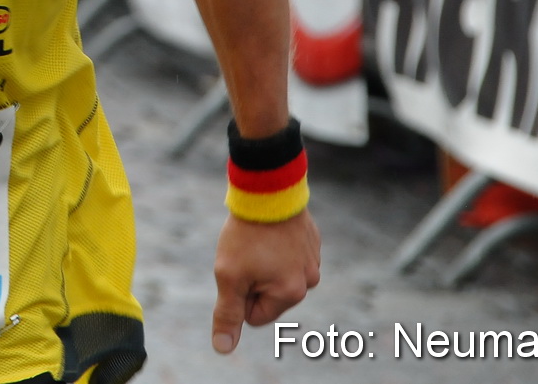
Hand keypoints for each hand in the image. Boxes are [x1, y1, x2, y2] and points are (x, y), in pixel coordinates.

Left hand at [211, 210, 321, 353]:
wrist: (266, 189)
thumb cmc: (246, 235)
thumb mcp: (228, 277)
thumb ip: (227, 314)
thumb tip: (223, 348)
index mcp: (291, 294)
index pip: (256, 316)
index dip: (239, 296)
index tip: (238, 270)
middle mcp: (310, 280)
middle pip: (269, 296)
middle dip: (254, 280)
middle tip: (246, 253)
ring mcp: (313, 259)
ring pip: (278, 275)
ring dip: (265, 263)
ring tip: (258, 240)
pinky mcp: (312, 240)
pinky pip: (288, 255)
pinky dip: (276, 246)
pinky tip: (270, 230)